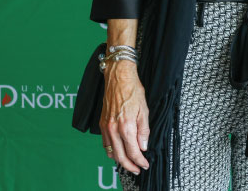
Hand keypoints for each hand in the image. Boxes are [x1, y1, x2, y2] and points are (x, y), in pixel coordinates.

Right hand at [100, 59, 149, 173]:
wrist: (118, 78)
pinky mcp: (102, 124)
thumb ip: (143, 130)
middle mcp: (113, 129)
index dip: (140, 161)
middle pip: (120, 156)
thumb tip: (143, 147)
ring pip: (111, 151)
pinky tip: (118, 151)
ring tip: (129, 163)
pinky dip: (112, 151)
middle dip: (129, 165)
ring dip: (120, 160)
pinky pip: (105, 143)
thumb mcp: (144, 110)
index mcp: (126, 126)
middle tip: (137, 169)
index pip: (133, 151)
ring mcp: (106, 127)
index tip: (145, 165)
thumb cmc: (133, 91)